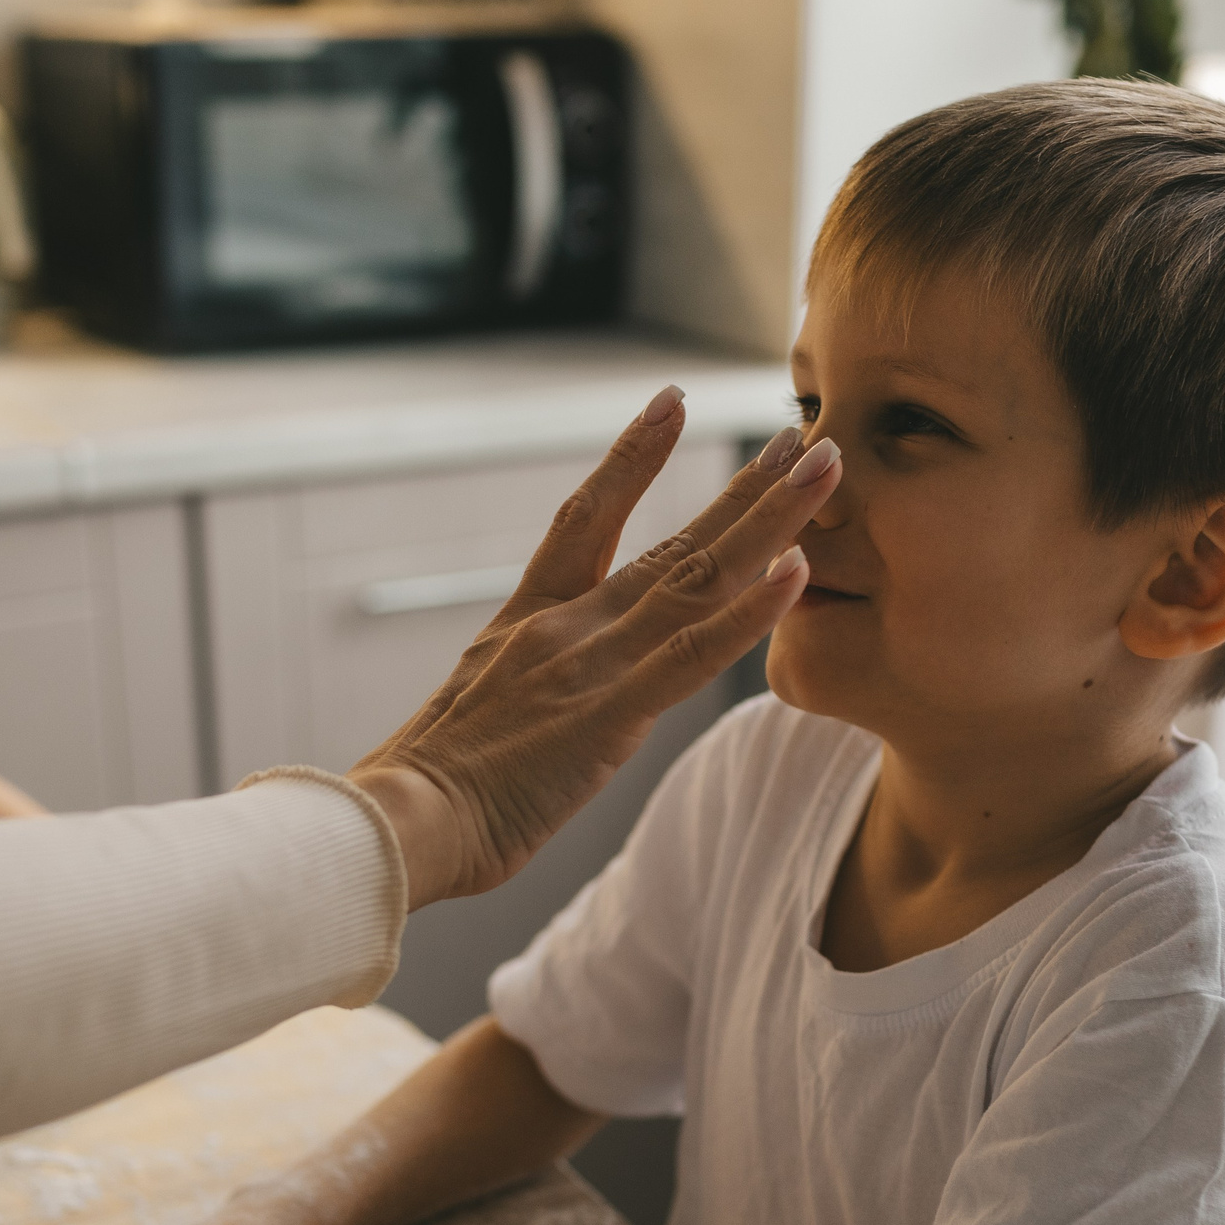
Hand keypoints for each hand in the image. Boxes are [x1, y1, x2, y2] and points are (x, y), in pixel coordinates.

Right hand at [353, 394, 838, 907]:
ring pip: (699, 578)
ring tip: (825, 466)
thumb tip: (528, 706)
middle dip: (743, 487)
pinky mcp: (611, 715)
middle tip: (802, 435)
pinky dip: (751, 611)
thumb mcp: (468, 719)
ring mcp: (591, 664)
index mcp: (523, 623)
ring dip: (771, 519)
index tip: (671, 401)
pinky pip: (695, 654)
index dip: (630, 458)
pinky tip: (797, 569)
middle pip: (671, 541)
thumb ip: (512, 694)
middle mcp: (565, 628)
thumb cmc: (421, 800)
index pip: (585, 519)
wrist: (399, 823)